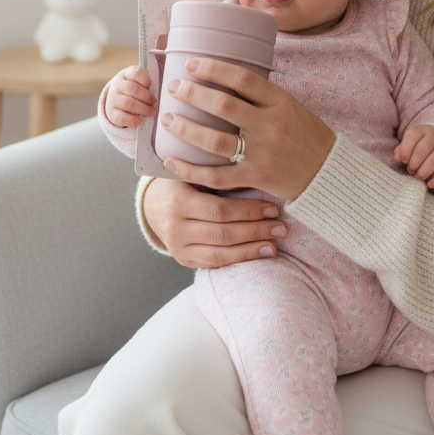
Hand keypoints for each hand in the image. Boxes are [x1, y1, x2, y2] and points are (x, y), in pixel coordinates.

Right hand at [104, 65, 156, 127]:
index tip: (151, 87)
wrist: (115, 102)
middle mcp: (117, 85)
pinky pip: (122, 118)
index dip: (147, 81)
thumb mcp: (137, 82)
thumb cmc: (132, 91)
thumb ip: (146, 84)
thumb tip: (160, 96)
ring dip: (144, 109)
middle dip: (148, 98)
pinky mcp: (111, 113)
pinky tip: (141, 120)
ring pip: (130, 104)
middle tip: (155, 103)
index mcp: (125, 74)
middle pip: (134, 89)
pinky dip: (134, 120)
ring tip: (152, 112)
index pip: (137, 73)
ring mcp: (112, 99)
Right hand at [142, 176, 287, 267]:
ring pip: (221, 252)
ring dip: (252, 248)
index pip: (220, 209)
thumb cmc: (180, 181)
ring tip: (275, 243)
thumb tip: (257, 172)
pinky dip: (239, 259)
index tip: (273, 207)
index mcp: (178, 200)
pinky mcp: (183, 260)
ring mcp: (178, 247)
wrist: (152, 204)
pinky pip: (215, 263)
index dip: (249, 210)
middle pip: (223, 233)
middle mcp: (175, 227)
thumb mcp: (191, 171)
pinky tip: (259, 253)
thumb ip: (215, 174)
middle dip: (256, 230)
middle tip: (282, 226)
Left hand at [157, 58, 336, 202]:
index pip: (242, 78)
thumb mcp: (289, 105)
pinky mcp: (255, 177)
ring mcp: (262, 153)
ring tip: (168, 118)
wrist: (328, 172)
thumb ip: (260, 95)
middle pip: (223, 106)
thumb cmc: (305, 134)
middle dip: (192, 94)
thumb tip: (221, 76)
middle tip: (173, 88)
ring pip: (214, 140)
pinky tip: (172, 161)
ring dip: (186, 128)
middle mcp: (270, 125)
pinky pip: (217, 176)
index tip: (191, 64)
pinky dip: (191, 170)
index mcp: (279, 102)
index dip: (213, 69)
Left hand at [394, 124, 433, 187]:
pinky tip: (429, 184)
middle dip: (413, 164)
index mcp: (421, 131)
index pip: (411, 138)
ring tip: (418, 176)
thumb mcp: (411, 142)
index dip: (405, 151)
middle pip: (422, 151)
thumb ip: (402, 149)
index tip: (404, 161)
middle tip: (410, 170)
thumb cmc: (422, 144)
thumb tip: (397, 158)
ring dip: (423, 172)